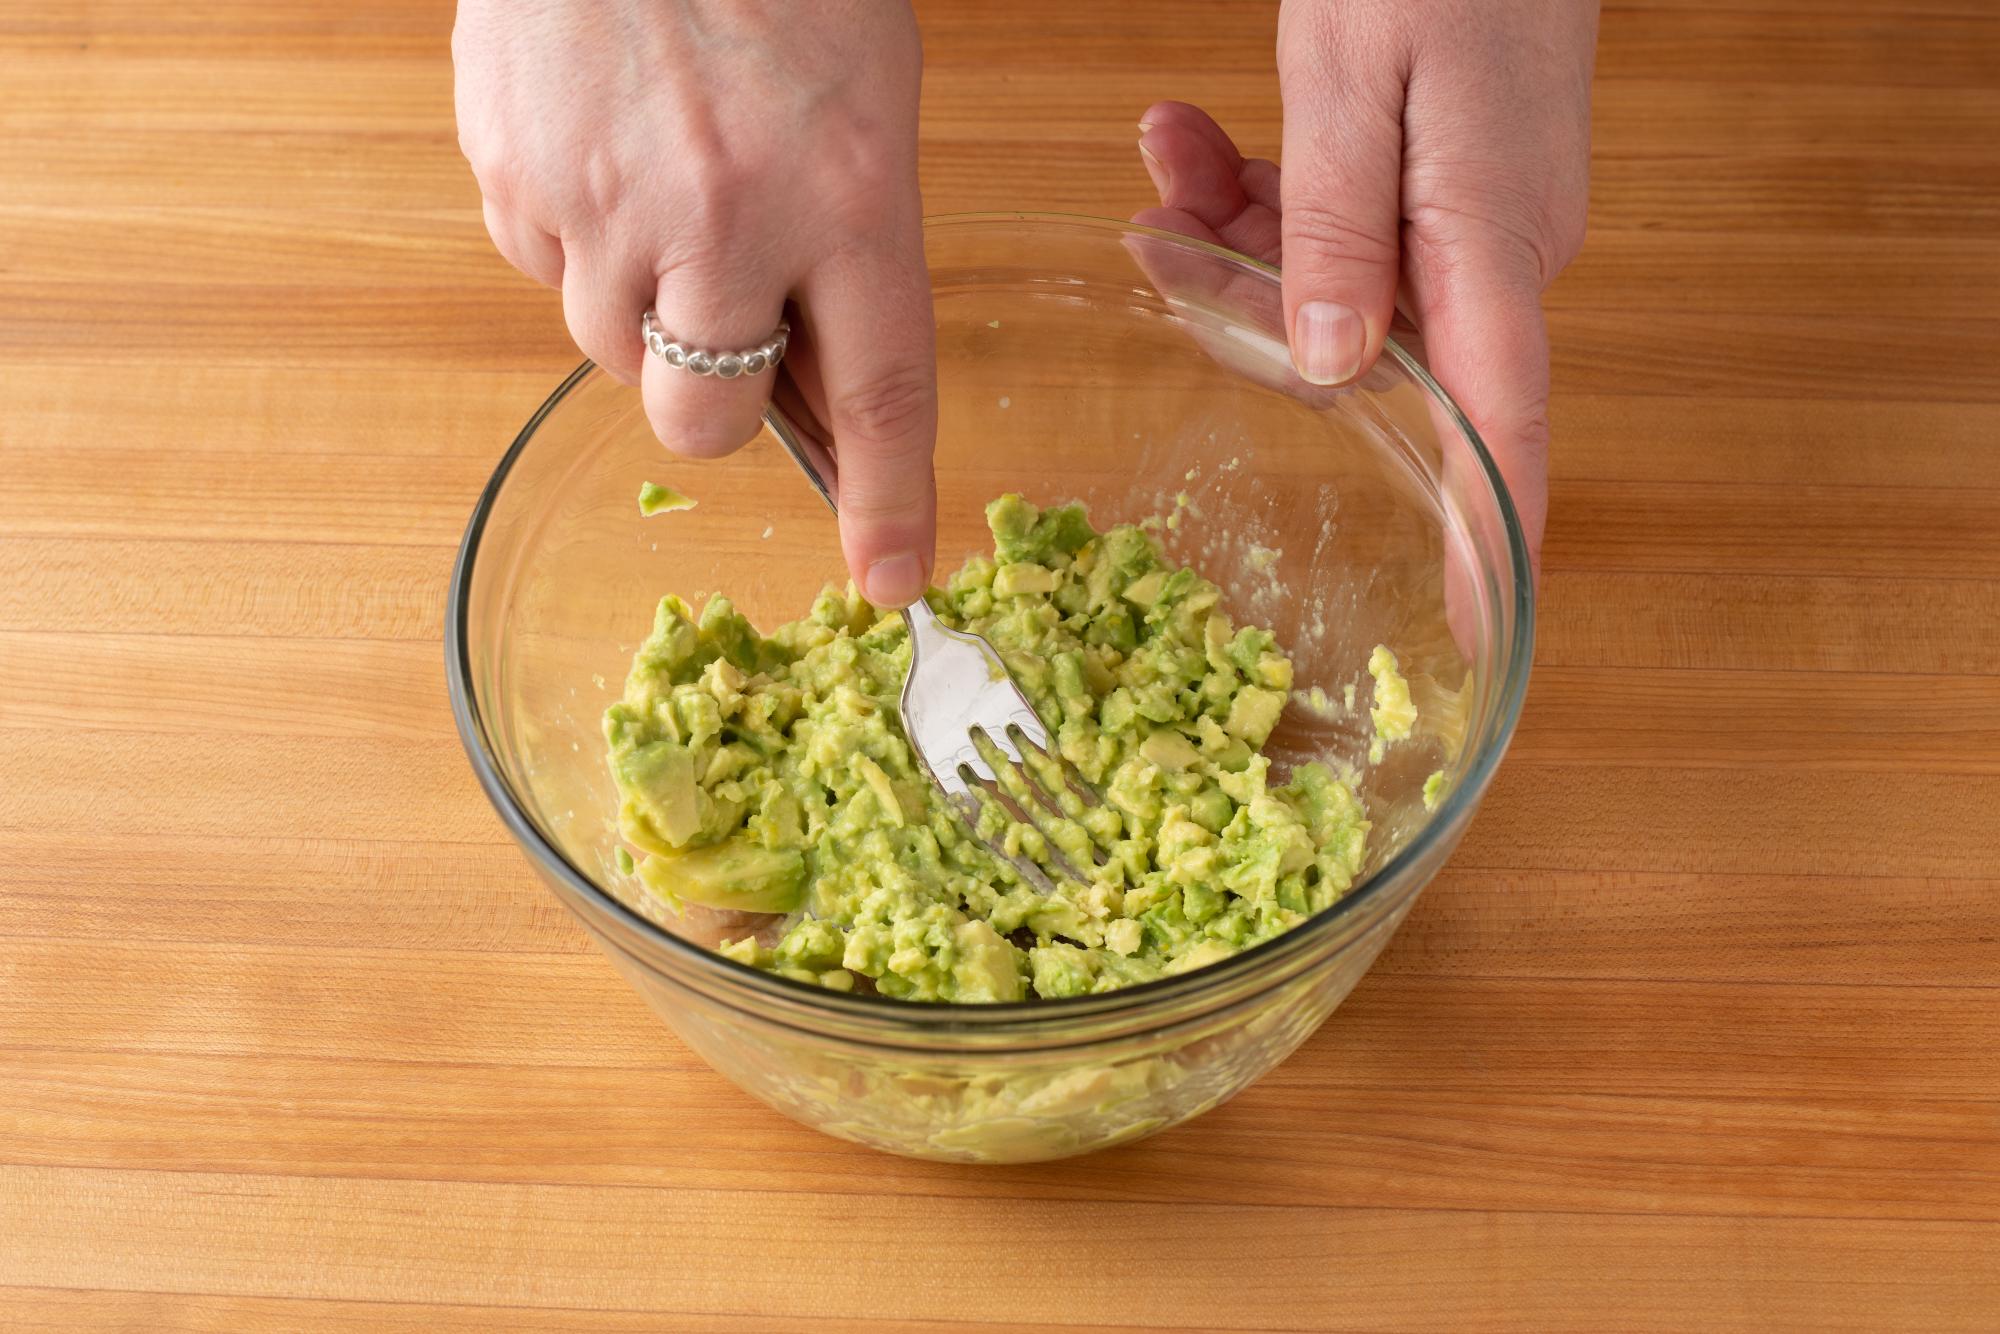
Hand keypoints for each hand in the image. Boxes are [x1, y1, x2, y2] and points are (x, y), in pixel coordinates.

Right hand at [453, 0, 937, 606]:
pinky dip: (575, 245)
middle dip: (721, 405)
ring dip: (645, 314)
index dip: (889, 505)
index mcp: (848, 192)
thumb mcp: (864, 100)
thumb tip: (822, 391)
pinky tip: (600, 153)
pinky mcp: (509, 178)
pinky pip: (543, 277)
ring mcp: (603, 204)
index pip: (884, 395)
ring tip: (661, 191)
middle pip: (708, 425)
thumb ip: (850, 246)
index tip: (893, 584)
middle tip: (729, 324)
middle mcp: (726, 219)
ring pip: (615, 359)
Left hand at [1135, 0, 1598, 574]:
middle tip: (1157, 236)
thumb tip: (1327, 367)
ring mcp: (1475, 218)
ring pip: (1339, 280)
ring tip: (1166, 159)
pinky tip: (1200, 146)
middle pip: (1366, 347)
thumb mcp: (1360, 81)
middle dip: (1250, 306)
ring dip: (1242, 234)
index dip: (1485, 536)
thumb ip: (1338, 231)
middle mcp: (1497, 252)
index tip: (1471, 623)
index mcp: (1493, 247)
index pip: (1502, 428)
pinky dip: (1275, 194)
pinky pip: (1350, 223)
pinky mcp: (1448, 181)